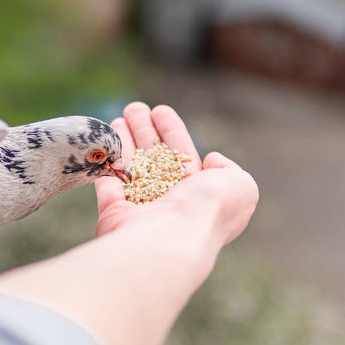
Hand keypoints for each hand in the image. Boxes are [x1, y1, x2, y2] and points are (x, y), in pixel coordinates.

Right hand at [95, 102, 257, 247]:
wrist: (171, 238)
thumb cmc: (207, 210)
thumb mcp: (241, 185)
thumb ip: (229, 169)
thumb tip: (211, 159)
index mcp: (197, 192)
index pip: (181, 153)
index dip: (172, 129)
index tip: (160, 110)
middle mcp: (168, 199)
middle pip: (154, 156)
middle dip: (144, 130)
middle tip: (134, 107)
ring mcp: (139, 206)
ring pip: (130, 165)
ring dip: (124, 139)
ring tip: (119, 116)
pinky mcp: (114, 211)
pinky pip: (108, 181)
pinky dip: (106, 161)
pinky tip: (103, 141)